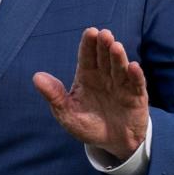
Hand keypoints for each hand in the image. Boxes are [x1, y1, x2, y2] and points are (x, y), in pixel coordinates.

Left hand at [32, 28, 148, 160]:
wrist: (113, 142)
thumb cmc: (88, 125)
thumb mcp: (67, 113)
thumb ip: (54, 95)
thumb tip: (36, 77)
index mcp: (87, 76)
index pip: (87, 56)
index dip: (88, 44)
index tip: (90, 32)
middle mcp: (105, 76)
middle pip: (104, 57)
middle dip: (104, 45)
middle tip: (104, 34)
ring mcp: (122, 85)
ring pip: (120, 67)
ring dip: (119, 57)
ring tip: (116, 46)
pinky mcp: (137, 96)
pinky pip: (137, 84)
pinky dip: (136, 75)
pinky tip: (134, 67)